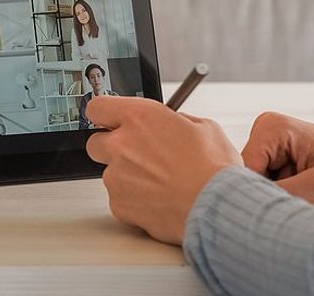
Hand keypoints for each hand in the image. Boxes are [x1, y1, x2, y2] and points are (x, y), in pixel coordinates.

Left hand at [86, 96, 241, 244]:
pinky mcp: (119, 204)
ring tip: (161, 183)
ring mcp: (116, 176)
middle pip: (95, 143)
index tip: (111, 121)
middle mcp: (121, 144)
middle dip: (112, 148)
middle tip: (138, 155)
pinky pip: (120, 199)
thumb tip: (171, 123)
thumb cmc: (214, 169)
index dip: (105, 115)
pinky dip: (135, 200)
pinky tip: (159, 200)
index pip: (98, 107)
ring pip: (110, 174)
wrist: (217, 207)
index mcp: (139, 117)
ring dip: (127, 176)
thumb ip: (176, 121)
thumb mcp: (204, 127)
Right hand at [242, 112, 313, 205]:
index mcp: (271, 127)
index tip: (286, 208)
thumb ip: (281, 197)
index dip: (258, 197)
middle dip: (271, 198)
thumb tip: (247, 212)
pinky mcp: (285, 161)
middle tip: (306, 204)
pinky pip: (273, 188)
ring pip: (260, 187)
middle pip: (248, 180)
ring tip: (313, 201)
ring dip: (281, 201)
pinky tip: (311, 200)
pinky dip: (289, 200)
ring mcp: (275, 147)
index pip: (240, 173)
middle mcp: (267, 132)